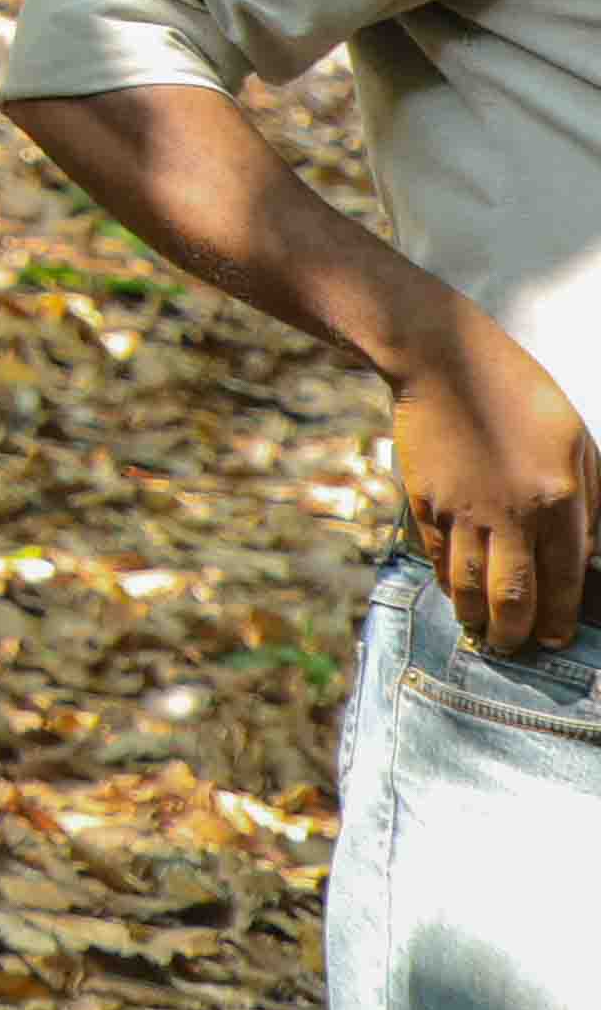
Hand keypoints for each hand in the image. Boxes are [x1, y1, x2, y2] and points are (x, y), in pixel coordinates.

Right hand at [399, 316, 597, 653]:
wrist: (444, 362)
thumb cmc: (521, 395)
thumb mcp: (578, 442)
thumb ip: (591, 500)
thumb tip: (589, 553)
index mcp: (559, 499)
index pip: (564, 580)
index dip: (561, 618)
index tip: (557, 638)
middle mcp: (511, 514)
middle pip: (513, 596)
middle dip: (516, 633)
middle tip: (515, 647)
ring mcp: (463, 511)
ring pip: (469, 587)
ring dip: (477, 618)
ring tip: (482, 632)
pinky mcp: (425, 503)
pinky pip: (439, 559)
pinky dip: (447, 583)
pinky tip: (454, 593)